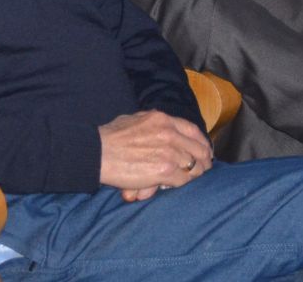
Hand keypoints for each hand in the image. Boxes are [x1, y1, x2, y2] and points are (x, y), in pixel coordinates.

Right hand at [97, 110, 212, 200]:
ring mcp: (169, 152)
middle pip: (198, 149)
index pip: (193, 130)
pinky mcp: (164, 171)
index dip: (202, 142)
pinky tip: (175, 184)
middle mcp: (169, 133)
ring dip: (194, 174)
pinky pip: (183, 180)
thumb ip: (152, 123)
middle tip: (204, 168)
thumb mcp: (134, 119)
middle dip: (203, 161)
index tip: (205, 150)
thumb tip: (164, 130)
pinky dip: (182, 183)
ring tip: (191, 178)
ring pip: (194, 166)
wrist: (97, 152)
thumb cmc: (110, 137)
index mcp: (162, 119)